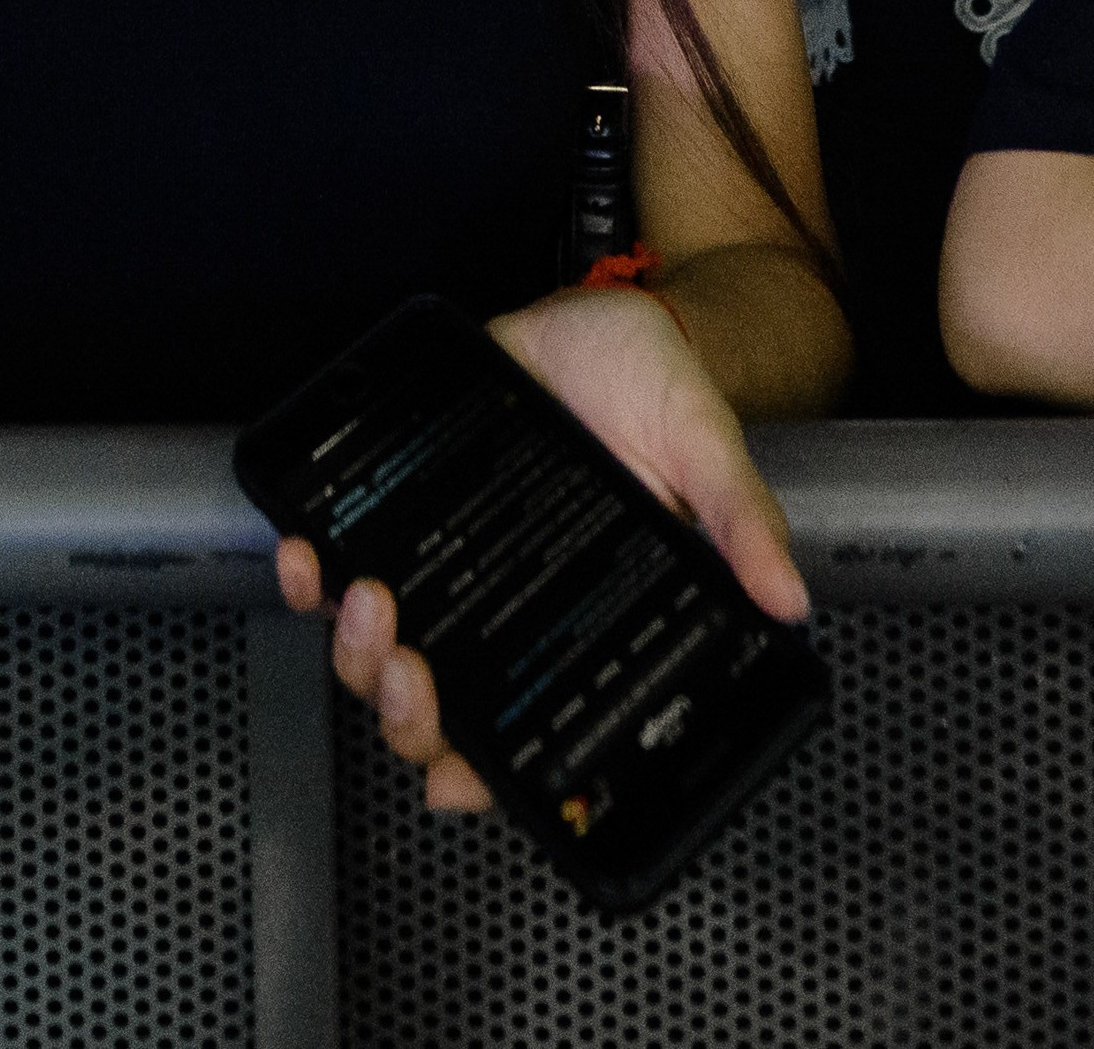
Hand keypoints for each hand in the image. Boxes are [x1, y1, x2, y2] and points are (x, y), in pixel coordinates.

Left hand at [273, 289, 806, 816]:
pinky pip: (342, 560)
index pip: (524, 730)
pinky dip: (311, 571)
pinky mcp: (406, 503)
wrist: (604, 313)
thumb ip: (739, 519)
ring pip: (373, 651)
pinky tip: (308, 550)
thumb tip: (785, 599)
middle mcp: (504, 607)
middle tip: (409, 662)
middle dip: (405, 707)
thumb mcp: (705, 445)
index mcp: (574, 622)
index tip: (457, 779)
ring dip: (352, 647)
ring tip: (362, 599)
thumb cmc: (657, 390)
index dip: (485, 774)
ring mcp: (449, 562)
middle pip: (432, 705)